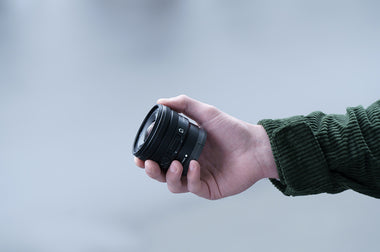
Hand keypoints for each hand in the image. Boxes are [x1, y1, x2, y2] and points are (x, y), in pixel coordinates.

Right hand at [134, 95, 277, 199]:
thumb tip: (160, 102)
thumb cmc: (233, 130)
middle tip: (147, 163)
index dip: (147, 156)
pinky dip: (190, 177)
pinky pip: (193, 187)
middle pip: (162, 173)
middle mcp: (189, 164)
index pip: (160, 155)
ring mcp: (198, 177)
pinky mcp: (209, 189)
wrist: (256, 147)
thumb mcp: (207, 113)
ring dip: (168, 176)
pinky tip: (194, 165)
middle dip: (151, 171)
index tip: (139, 153)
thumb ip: (184, 105)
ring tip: (172, 164)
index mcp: (185, 148)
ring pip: (173, 184)